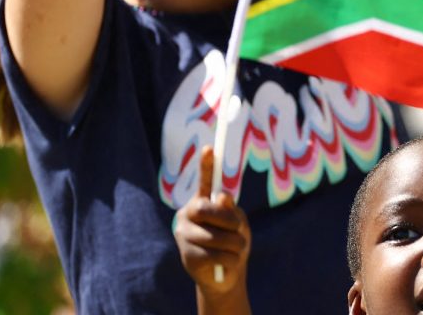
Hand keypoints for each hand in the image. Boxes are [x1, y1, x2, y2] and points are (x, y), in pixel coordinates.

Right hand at [174, 149, 248, 300]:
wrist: (226, 274)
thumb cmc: (232, 243)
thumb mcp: (237, 224)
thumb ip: (230, 211)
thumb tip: (222, 197)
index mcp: (201, 203)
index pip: (205, 182)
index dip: (207, 165)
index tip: (210, 147)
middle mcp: (187, 215)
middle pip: (208, 209)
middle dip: (230, 222)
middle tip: (239, 232)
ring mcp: (184, 235)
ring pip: (218, 236)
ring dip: (236, 246)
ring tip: (236, 250)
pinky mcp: (187, 256)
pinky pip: (219, 255)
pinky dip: (232, 260)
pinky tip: (227, 264)